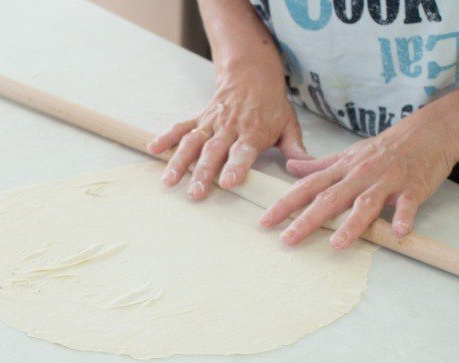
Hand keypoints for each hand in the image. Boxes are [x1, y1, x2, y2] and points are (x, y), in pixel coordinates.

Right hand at [148, 67, 308, 198]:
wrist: (252, 73)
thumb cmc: (271, 105)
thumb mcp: (289, 124)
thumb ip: (295, 149)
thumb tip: (305, 168)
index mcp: (253, 132)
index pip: (243, 151)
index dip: (235, 166)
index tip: (228, 182)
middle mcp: (229, 128)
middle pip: (214, 151)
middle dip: (204, 172)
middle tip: (196, 192)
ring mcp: (211, 123)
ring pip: (193, 143)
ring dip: (180, 162)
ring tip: (170, 181)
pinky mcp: (199, 119)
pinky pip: (181, 128)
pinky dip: (166, 138)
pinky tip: (153, 149)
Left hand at [259, 110, 456, 248]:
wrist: (430, 131)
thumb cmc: (385, 147)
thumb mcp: (348, 154)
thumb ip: (319, 165)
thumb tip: (289, 167)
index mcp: (343, 169)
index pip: (308, 187)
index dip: (285, 204)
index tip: (264, 221)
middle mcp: (360, 175)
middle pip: (330, 199)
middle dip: (307, 219)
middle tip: (287, 240)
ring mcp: (387, 181)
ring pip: (367, 203)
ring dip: (352, 223)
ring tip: (337, 243)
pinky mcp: (413, 187)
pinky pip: (409, 203)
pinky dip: (405, 216)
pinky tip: (399, 232)